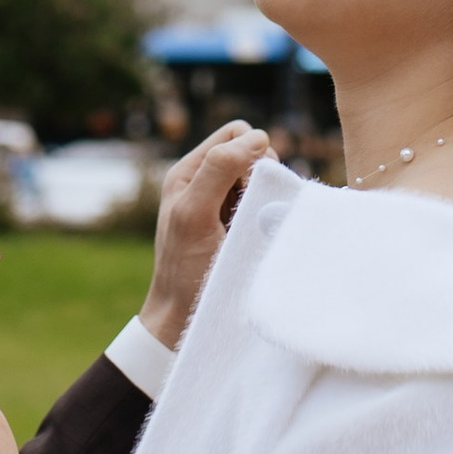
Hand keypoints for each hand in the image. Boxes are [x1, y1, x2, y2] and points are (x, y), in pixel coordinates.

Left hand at [140, 122, 276, 351]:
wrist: (182, 318)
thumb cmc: (184, 269)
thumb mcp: (194, 214)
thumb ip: (217, 170)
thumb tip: (258, 139)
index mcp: (189, 172)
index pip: (236, 134)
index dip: (251, 153)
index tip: (246, 189)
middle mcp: (207, 183)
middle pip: (254, 154)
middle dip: (262, 175)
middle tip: (250, 211)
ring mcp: (224, 205)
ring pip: (263, 178)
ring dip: (267, 196)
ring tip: (253, 225)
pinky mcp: (241, 226)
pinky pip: (267, 203)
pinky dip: (270, 212)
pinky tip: (260, 234)